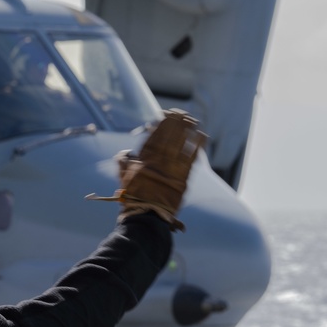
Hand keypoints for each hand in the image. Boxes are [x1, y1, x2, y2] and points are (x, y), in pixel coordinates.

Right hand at [87, 109, 205, 229]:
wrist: (147, 213)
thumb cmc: (134, 196)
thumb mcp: (124, 176)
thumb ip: (124, 162)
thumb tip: (125, 153)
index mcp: (145, 157)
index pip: (156, 135)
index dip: (163, 123)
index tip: (167, 114)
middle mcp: (160, 159)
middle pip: (171, 135)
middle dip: (176, 123)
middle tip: (182, 113)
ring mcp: (173, 166)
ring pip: (182, 143)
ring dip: (188, 130)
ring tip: (192, 120)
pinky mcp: (183, 175)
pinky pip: (193, 156)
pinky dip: (198, 145)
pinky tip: (202, 136)